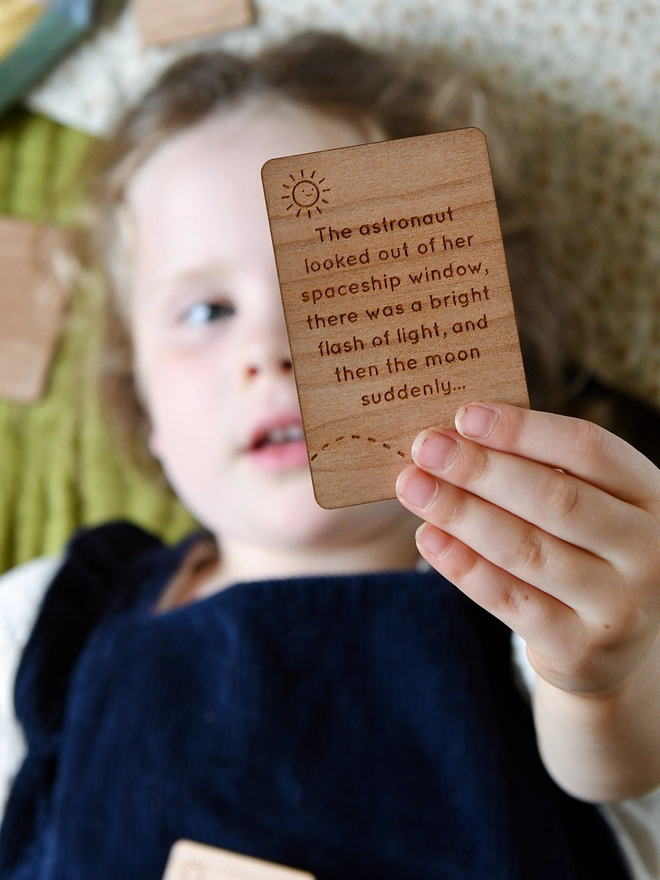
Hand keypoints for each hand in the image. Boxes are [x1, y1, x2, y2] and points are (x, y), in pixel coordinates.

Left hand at [396, 403, 659, 799]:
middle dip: (481, 469)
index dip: (524, 430)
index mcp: (652, 494)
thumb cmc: (588, 550)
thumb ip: (543, 470)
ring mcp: (618, 604)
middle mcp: (648, 549)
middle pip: (555, 498)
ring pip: (527, 549)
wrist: (616, 646)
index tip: (465, 415)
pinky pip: (510, 600)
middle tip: (426, 447)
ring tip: (414, 486)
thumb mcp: (592, 505)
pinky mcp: (580, 649)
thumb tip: (457, 434)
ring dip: (461, 513)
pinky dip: (464, 566)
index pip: (589, 449)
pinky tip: (428, 537)